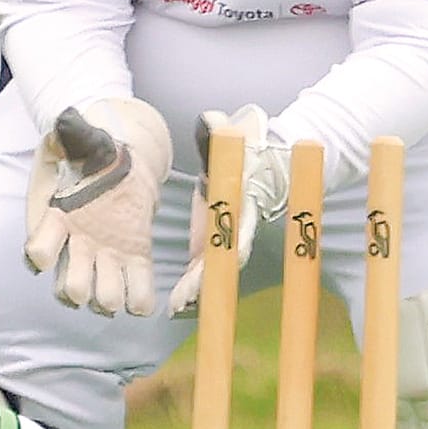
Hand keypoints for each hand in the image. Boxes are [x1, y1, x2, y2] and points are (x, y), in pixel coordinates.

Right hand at [22, 97, 171, 315]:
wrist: (118, 153)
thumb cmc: (90, 147)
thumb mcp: (74, 135)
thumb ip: (69, 132)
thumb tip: (64, 122)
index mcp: (57, 218)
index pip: (38, 250)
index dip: (41, 256)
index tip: (48, 249)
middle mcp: (77, 244)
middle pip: (71, 288)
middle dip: (81, 288)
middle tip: (94, 267)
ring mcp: (105, 254)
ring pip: (102, 298)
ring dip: (110, 298)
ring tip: (120, 279)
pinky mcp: (134, 256)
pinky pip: (137, 294)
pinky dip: (140, 300)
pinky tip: (143, 291)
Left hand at [166, 104, 290, 316]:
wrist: (253, 161)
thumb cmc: (243, 148)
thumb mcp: (230, 137)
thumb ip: (218, 132)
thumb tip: (211, 120)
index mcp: (242, 204)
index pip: (237, 231)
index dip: (224, 251)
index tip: (207, 265)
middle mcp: (236, 227)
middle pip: (223, 261)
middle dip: (205, 282)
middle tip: (184, 299)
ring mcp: (223, 239)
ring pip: (212, 271)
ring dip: (196, 291)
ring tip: (176, 308)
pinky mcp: (210, 244)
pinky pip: (201, 271)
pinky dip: (190, 288)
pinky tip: (174, 305)